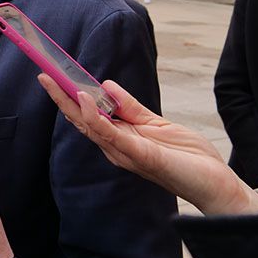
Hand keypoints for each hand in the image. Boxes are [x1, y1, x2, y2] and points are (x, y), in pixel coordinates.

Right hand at [37, 74, 257, 215]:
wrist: (214, 182)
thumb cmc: (188, 157)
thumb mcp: (156, 123)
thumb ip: (130, 106)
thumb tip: (107, 84)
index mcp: (119, 139)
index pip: (88, 116)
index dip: (70, 97)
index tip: (55, 76)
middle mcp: (115, 147)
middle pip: (80, 120)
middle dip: (60, 98)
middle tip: (43, 76)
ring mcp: (124, 152)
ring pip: (89, 125)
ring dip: (70, 103)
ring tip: (56, 82)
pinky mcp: (137, 154)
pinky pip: (110, 133)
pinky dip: (94, 116)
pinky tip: (85, 98)